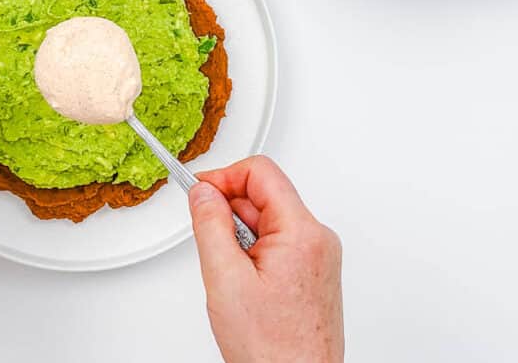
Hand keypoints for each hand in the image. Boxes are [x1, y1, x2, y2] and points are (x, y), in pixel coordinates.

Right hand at [188, 155, 342, 362]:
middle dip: (229, 212)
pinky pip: (277, 244)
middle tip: (210, 244)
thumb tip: (203, 191)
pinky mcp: (312, 274)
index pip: (261, 172)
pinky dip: (252, 254)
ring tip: (230, 275)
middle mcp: (318, 240)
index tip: (198, 192)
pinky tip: (244, 284)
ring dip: (239, 236)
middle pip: (263, 196)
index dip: (223, 176)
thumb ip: (210, 224)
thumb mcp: (225, 278)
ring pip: (267, 222)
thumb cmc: (272, 349)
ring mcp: (318, 258)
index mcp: (302, 233)